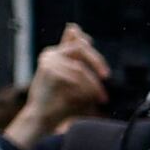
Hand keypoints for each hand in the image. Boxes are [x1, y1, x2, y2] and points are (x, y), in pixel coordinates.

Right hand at [17, 25, 110, 141]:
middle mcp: (51, 53)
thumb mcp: (74, 79)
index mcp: (56, 53)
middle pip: (80, 47)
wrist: (43, 116)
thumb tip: (81, 32)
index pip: (74, 38)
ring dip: (93, 84)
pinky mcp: (49, 69)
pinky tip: (86, 99)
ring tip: (100, 97)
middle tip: (107, 76)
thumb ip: (79, 60)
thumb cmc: (61, 100)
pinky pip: (76, 77)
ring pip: (80, 68)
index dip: (86, 41)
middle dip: (97, 62)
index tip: (97, 56)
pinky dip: (86, 89)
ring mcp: (49, 60)